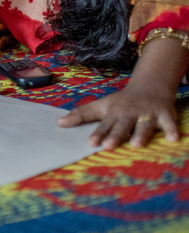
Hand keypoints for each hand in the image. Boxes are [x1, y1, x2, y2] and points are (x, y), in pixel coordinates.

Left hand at [58, 81, 179, 149]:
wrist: (150, 86)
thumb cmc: (122, 101)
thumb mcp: (101, 105)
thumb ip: (81, 115)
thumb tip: (58, 123)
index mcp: (114, 112)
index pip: (104, 124)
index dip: (97, 133)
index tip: (90, 143)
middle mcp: (130, 113)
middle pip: (122, 125)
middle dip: (115, 135)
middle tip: (108, 146)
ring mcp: (147, 114)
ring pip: (144, 125)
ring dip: (140, 134)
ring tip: (136, 145)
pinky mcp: (165, 115)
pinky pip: (169, 124)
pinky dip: (172, 130)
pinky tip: (174, 139)